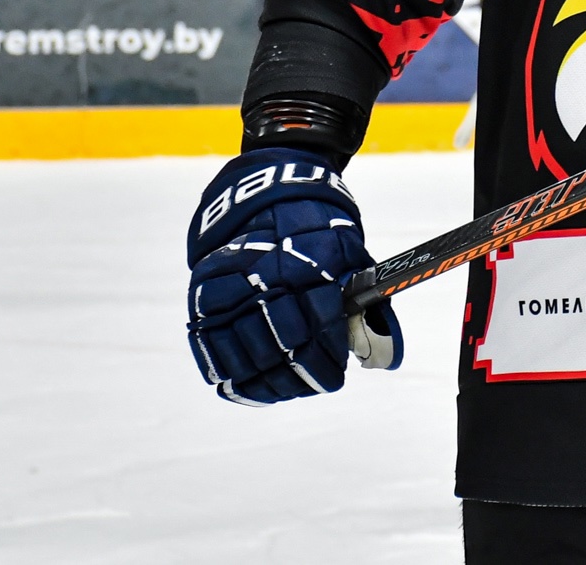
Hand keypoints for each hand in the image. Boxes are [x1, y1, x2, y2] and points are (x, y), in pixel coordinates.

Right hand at [186, 148, 402, 404]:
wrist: (263, 198)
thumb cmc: (315, 232)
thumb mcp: (348, 251)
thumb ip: (363, 300)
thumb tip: (384, 355)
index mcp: (305, 258)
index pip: (318, 322)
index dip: (328, 355)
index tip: (338, 371)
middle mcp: (262, 274)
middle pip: (282, 345)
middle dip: (306, 372)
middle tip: (322, 381)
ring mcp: (228, 289)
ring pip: (247, 356)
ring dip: (275, 382)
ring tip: (295, 387)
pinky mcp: (201, 301)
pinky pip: (213, 354)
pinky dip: (237, 378)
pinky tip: (259, 386)